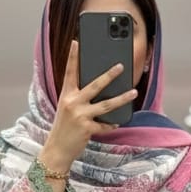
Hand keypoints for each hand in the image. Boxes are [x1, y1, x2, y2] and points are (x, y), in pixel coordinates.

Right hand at [41, 40, 137, 172]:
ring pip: (106, 104)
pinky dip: (111, 124)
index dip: (72, 57)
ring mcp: (80, 116)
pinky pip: (105, 125)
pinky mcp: (87, 129)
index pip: (69, 72)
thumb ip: (78, 98)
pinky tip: (117, 122)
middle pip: (95, 85)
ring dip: (122, 98)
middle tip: (121, 66)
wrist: (57, 149)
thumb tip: (98, 89)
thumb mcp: (67, 109)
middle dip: (109, 75)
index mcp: (66, 95)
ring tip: (134, 92)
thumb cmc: (64, 128)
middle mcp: (73, 103)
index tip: (76, 42)